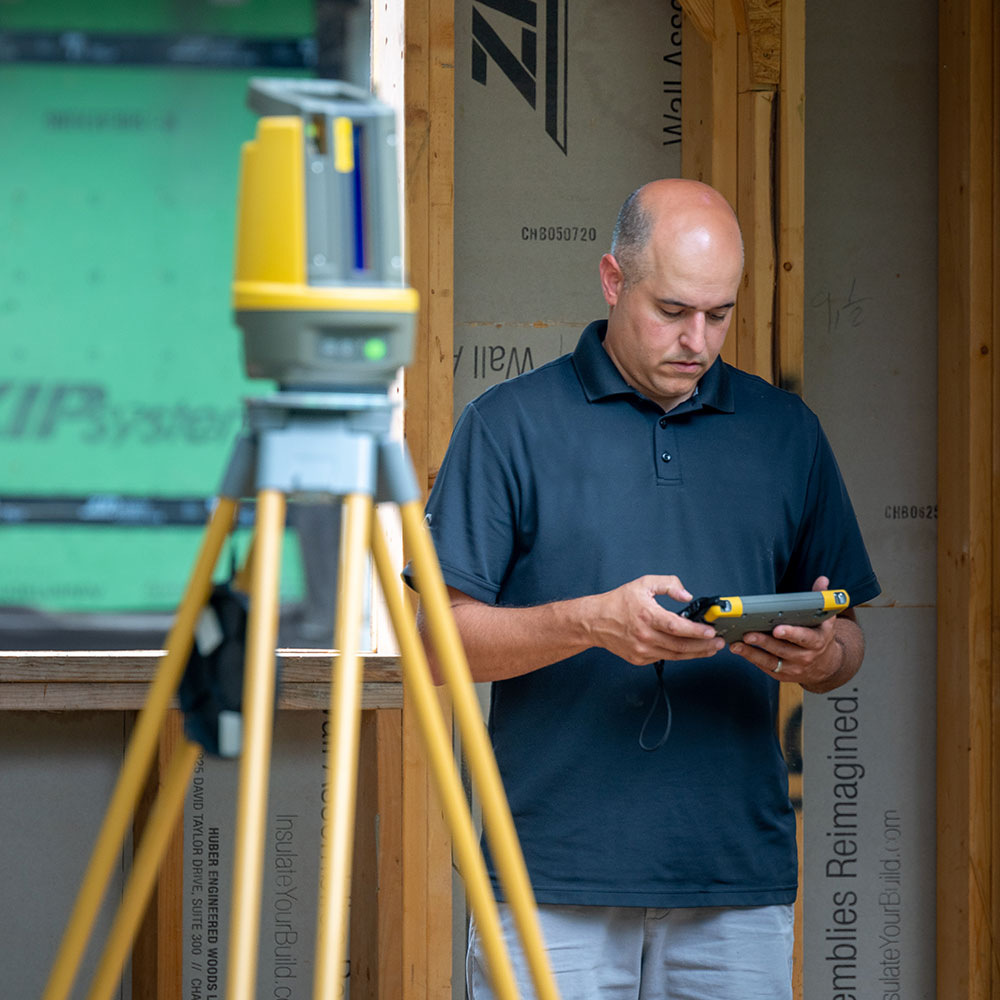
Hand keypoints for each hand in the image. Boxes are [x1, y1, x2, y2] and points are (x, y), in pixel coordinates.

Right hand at [586, 575, 725, 664]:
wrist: (595, 621)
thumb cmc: (618, 602)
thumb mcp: (643, 584)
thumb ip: (668, 584)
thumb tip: (686, 595)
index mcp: (646, 615)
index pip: (677, 627)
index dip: (697, 631)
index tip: (711, 631)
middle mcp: (644, 636)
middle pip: (680, 646)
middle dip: (704, 646)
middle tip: (719, 642)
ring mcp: (642, 650)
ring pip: (675, 656)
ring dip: (696, 653)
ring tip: (710, 649)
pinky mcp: (639, 659)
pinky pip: (664, 658)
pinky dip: (679, 655)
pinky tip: (689, 650)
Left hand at [729, 576, 845, 685]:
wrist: (826, 664)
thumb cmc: (820, 635)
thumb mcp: (826, 618)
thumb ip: (821, 598)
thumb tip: (822, 580)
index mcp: (817, 641)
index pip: (804, 637)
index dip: (791, 633)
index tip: (777, 629)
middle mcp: (806, 656)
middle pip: (783, 649)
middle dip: (765, 642)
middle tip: (748, 634)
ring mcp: (793, 668)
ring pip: (770, 661)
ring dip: (752, 653)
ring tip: (736, 644)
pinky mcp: (781, 674)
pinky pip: (765, 667)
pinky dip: (751, 658)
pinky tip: (738, 649)